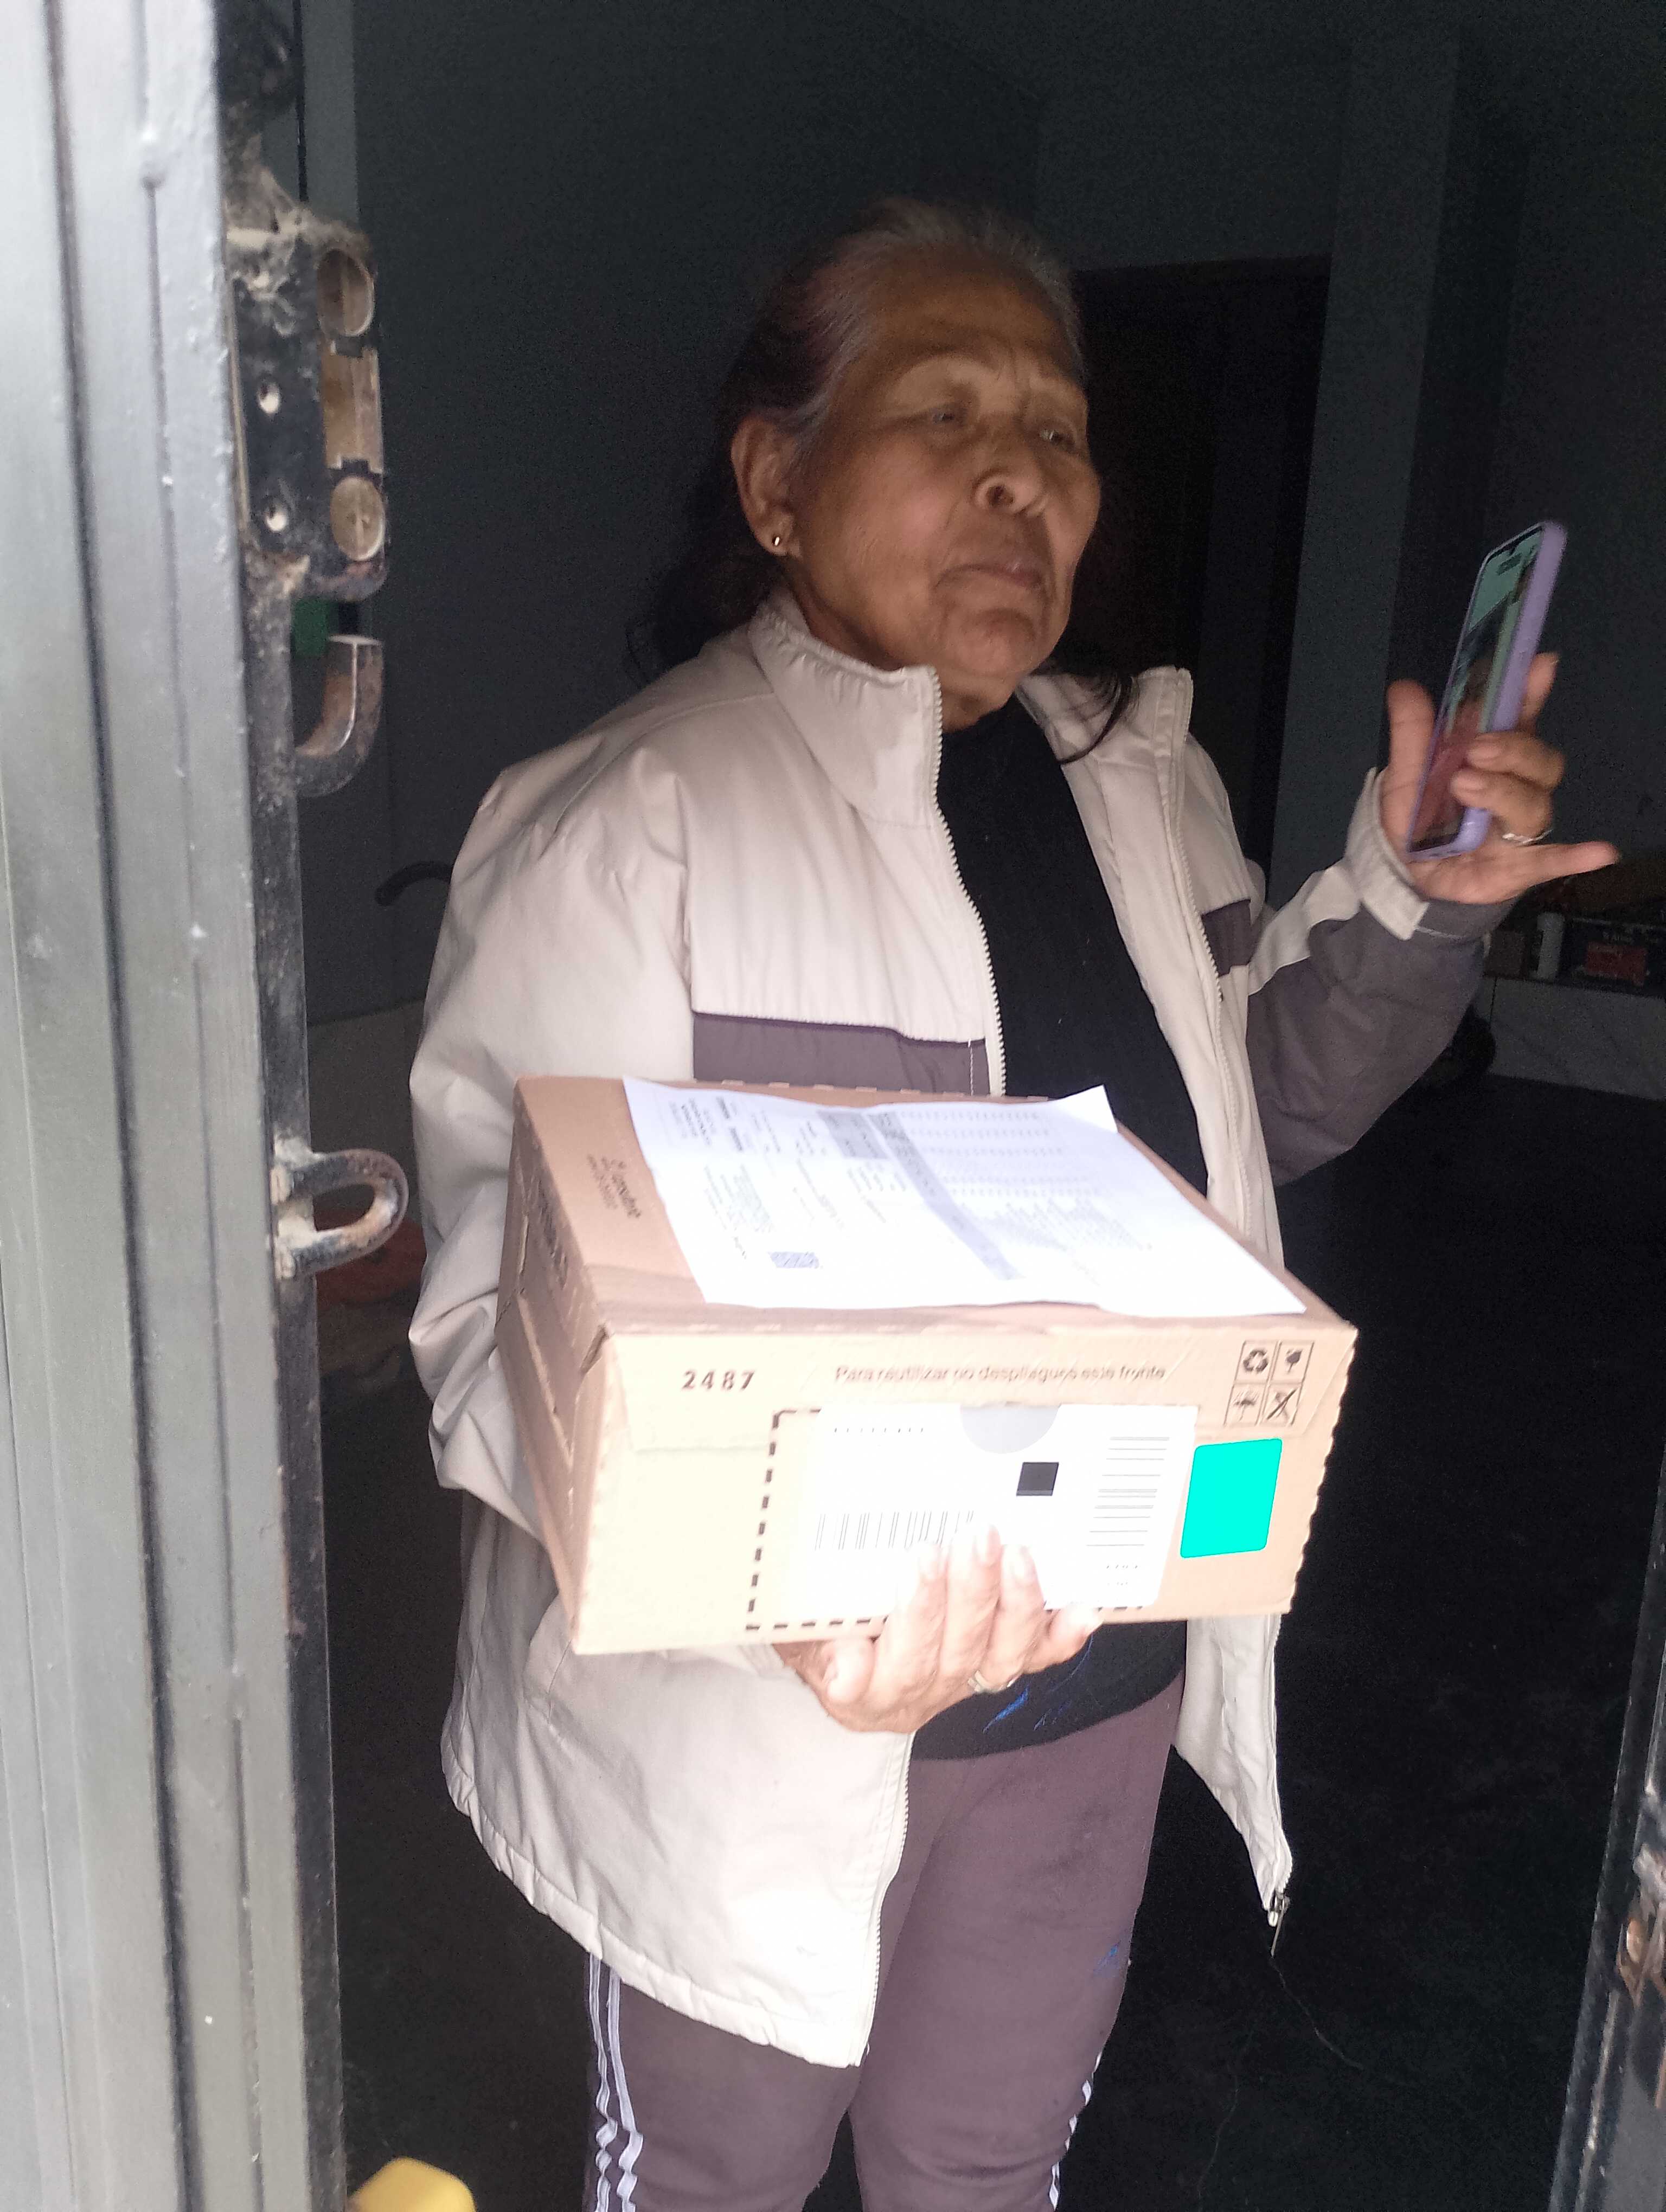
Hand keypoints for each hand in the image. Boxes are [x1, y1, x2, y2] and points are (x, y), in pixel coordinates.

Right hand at [775, 1528, 1099, 1733]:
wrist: (839, 1663)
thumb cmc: (816, 1631)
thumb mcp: (797, 1634)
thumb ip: (817, 1647)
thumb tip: (848, 1667)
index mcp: (865, 1693)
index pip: (895, 1661)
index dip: (915, 1613)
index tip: (921, 1561)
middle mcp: (918, 1695)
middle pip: (955, 1651)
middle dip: (971, 1590)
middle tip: (978, 1535)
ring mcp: (961, 1685)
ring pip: (1000, 1657)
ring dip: (1015, 1604)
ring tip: (1019, 1554)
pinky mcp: (993, 1671)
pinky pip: (1033, 1661)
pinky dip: (1060, 1638)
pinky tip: (1083, 1612)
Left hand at [1379, 654, 1617, 902]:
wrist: (1406, 878)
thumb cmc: (1419, 821)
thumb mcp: (1406, 778)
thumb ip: (1412, 737)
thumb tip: (1404, 688)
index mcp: (1494, 757)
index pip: (1521, 719)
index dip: (1532, 692)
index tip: (1540, 665)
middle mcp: (1517, 786)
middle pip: (1538, 760)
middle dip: (1512, 749)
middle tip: (1475, 750)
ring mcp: (1520, 827)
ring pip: (1535, 802)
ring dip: (1504, 791)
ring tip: (1465, 786)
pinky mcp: (1520, 867)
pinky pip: (1552, 860)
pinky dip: (1575, 857)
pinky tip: (1600, 853)